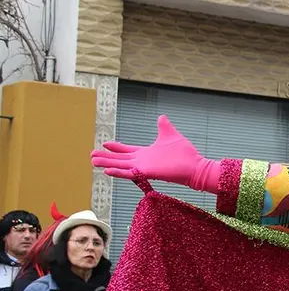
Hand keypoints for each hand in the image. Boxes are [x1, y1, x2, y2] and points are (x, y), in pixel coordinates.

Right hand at [90, 116, 220, 193]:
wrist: (195, 165)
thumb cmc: (185, 154)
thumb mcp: (170, 135)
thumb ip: (164, 127)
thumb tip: (161, 117)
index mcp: (147, 153)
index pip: (128, 151)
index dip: (117, 148)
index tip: (105, 143)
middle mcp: (143, 161)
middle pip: (120, 159)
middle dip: (106, 157)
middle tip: (91, 156)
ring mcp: (144, 167)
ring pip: (121, 166)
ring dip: (107, 164)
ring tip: (93, 162)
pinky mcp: (147, 172)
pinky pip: (130, 173)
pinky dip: (118, 172)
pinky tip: (107, 170)